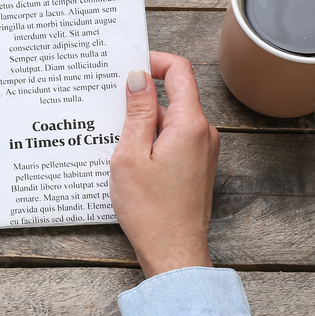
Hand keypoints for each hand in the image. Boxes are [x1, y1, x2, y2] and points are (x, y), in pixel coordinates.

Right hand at [109, 52, 219, 278]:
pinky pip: (174, 139)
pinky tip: (131, 161)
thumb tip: (138, 77)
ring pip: (170, 120)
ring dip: (144, 125)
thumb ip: (137, 112)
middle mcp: (204, 133)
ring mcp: (203, 150)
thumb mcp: (131, 156)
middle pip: (173, 97)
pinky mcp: (198, 166)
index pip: (179, 71)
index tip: (129, 67)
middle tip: (110, 113)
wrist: (174, 253)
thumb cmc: (151, 211)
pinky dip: (152, 142)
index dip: (154, 62)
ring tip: (117, 147)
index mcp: (190, 125)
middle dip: (141, 100)